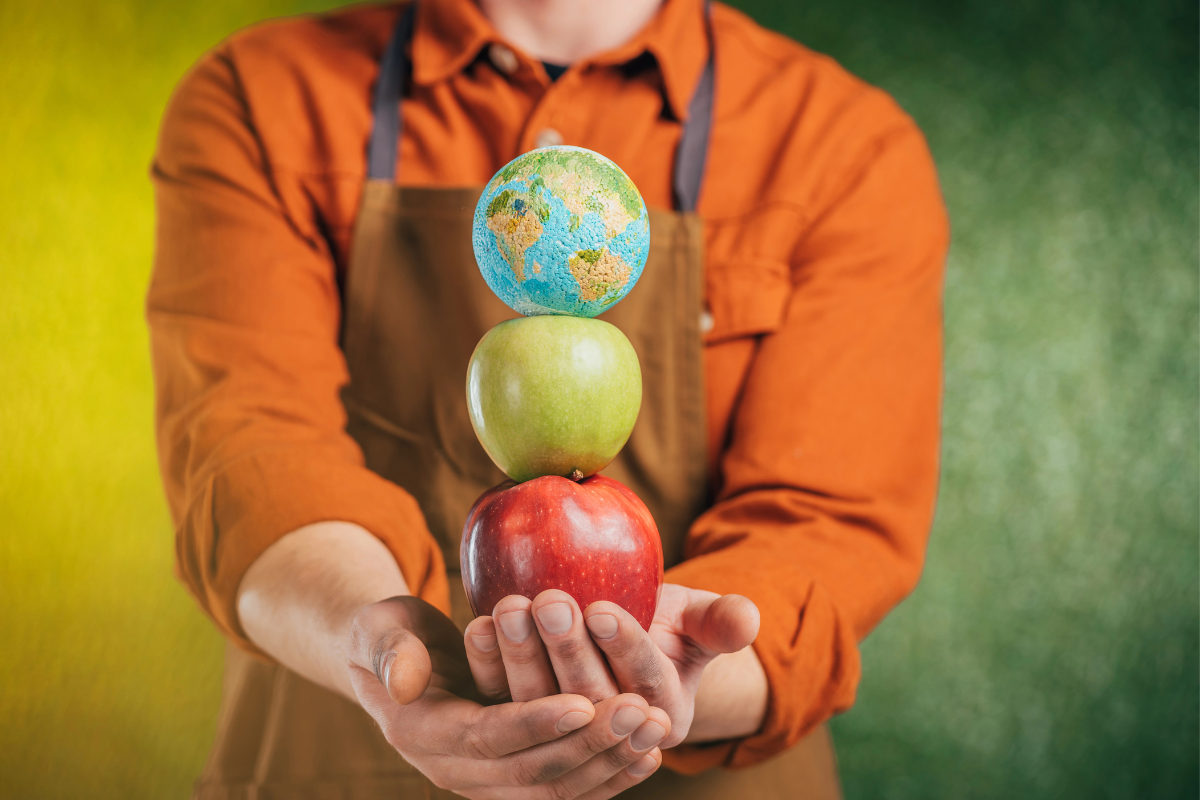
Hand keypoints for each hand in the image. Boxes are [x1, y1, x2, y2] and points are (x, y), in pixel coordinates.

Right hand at [348, 596, 670, 797]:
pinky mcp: (510, 776)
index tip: (585, 702)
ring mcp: (484, 780)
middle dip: (589, 744)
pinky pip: (564, 789)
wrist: (391, 662)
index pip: (488, 736)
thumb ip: (389, 652)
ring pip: (555, 789)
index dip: (536, 723)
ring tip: (655, 727)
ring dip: (609, 761)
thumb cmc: (387, 634)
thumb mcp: (378, 630)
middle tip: (641, 710)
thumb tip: (404, 680)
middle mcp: (453, 770)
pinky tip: (648, 754)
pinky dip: (607, 776)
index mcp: (423, 734)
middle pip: (530, 772)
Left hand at [464, 585, 759, 746]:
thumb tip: (748, 619)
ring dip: (522, 656)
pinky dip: (488, 664)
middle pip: (587, 696)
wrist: (618, 646)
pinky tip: (479, 624)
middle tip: (549, 601)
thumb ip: (722, 620)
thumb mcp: (698, 620)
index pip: (644, 682)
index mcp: (662, 716)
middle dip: (567, 649)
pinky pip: (498, 698)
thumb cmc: (666, 627)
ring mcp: (561, 733)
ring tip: (512, 606)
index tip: (602, 608)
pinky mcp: (518, 720)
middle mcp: (610, 735)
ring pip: (538, 702)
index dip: (624, 646)